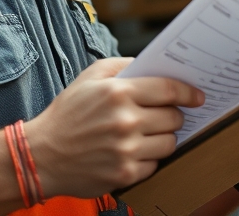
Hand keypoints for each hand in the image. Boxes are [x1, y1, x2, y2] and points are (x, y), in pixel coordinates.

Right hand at [22, 57, 204, 197]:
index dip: (188, 92)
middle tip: (164, 115)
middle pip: (174, 117)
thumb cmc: (66, 114)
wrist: (41, 155)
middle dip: (173, 115)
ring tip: (147, 134)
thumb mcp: (89, 77)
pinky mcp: (125, 173)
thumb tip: (153, 65)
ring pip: (170, 142)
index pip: (169, 90)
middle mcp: (125, 121)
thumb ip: (122, 66)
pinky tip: (133, 151)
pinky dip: (148, 158)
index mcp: (118, 93)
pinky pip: (155, 164)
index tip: (197, 96)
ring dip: (164, 137)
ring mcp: (126, 150)